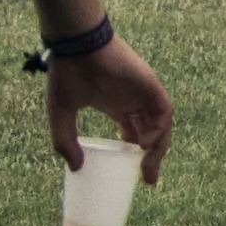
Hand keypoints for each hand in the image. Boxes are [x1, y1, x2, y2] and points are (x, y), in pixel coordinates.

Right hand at [40, 20, 170, 178]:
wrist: (75, 45)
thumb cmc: (66, 73)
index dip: (136, 152)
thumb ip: (65, 141)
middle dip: (152, 156)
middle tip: (148, 180)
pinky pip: (164, 110)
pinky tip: (145, 144)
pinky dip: (160, 128)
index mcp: (116, 104)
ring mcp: (144, 92)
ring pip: (161, 124)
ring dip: (158, 147)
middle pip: (151, 132)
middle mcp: (134, 99)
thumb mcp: (61, 114)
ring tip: (148, 170)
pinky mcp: (151, 84)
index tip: (134, 174)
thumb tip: (75, 168)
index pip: (134, 131)